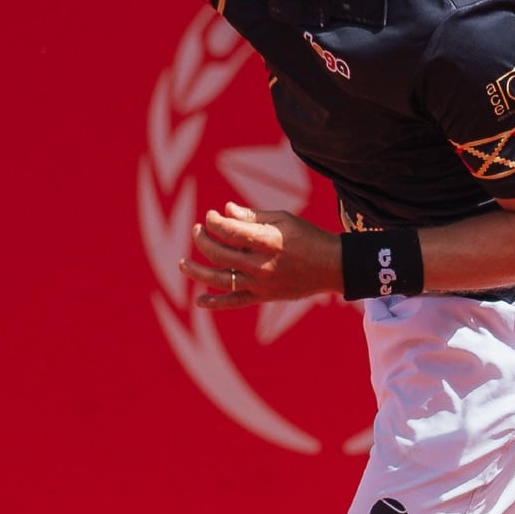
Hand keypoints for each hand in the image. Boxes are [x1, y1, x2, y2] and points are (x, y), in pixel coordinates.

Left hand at [181, 202, 341, 309]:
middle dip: (203, 240)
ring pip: (221, 280)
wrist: (331, 266)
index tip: (210, 216)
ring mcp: (261, 283)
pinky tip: (199, 301)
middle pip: (220, 254)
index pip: (229, 231)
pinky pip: (235, 302)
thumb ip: (252, 216)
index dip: (214, 222)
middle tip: (197, 230)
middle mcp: (261, 264)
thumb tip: (226, 210)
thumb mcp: (283, 219)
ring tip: (183, 264)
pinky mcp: (263, 296)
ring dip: (198, 272)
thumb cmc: (307, 236)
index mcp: (267, 241)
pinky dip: (216, 303)